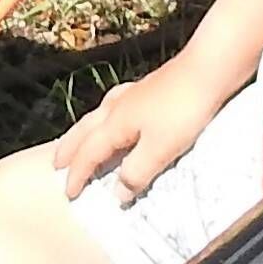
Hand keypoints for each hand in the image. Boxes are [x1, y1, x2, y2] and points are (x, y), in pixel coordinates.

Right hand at [53, 65, 218, 204]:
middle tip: (55, 163)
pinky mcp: (147, 87)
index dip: (77, 175)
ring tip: (77, 139)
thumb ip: (136, 172)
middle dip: (68, 149)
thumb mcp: (161, 149)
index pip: (88, 154)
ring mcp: (131, 94)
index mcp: (115, 124)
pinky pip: (113, 105)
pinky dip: (104, 116)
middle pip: (83, 131)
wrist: (207, 69)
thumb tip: (116, 194)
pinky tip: (116, 112)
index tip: (67, 193)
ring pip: (96, 116)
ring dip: (82, 132)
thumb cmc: (183, 110)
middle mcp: (115, 107)